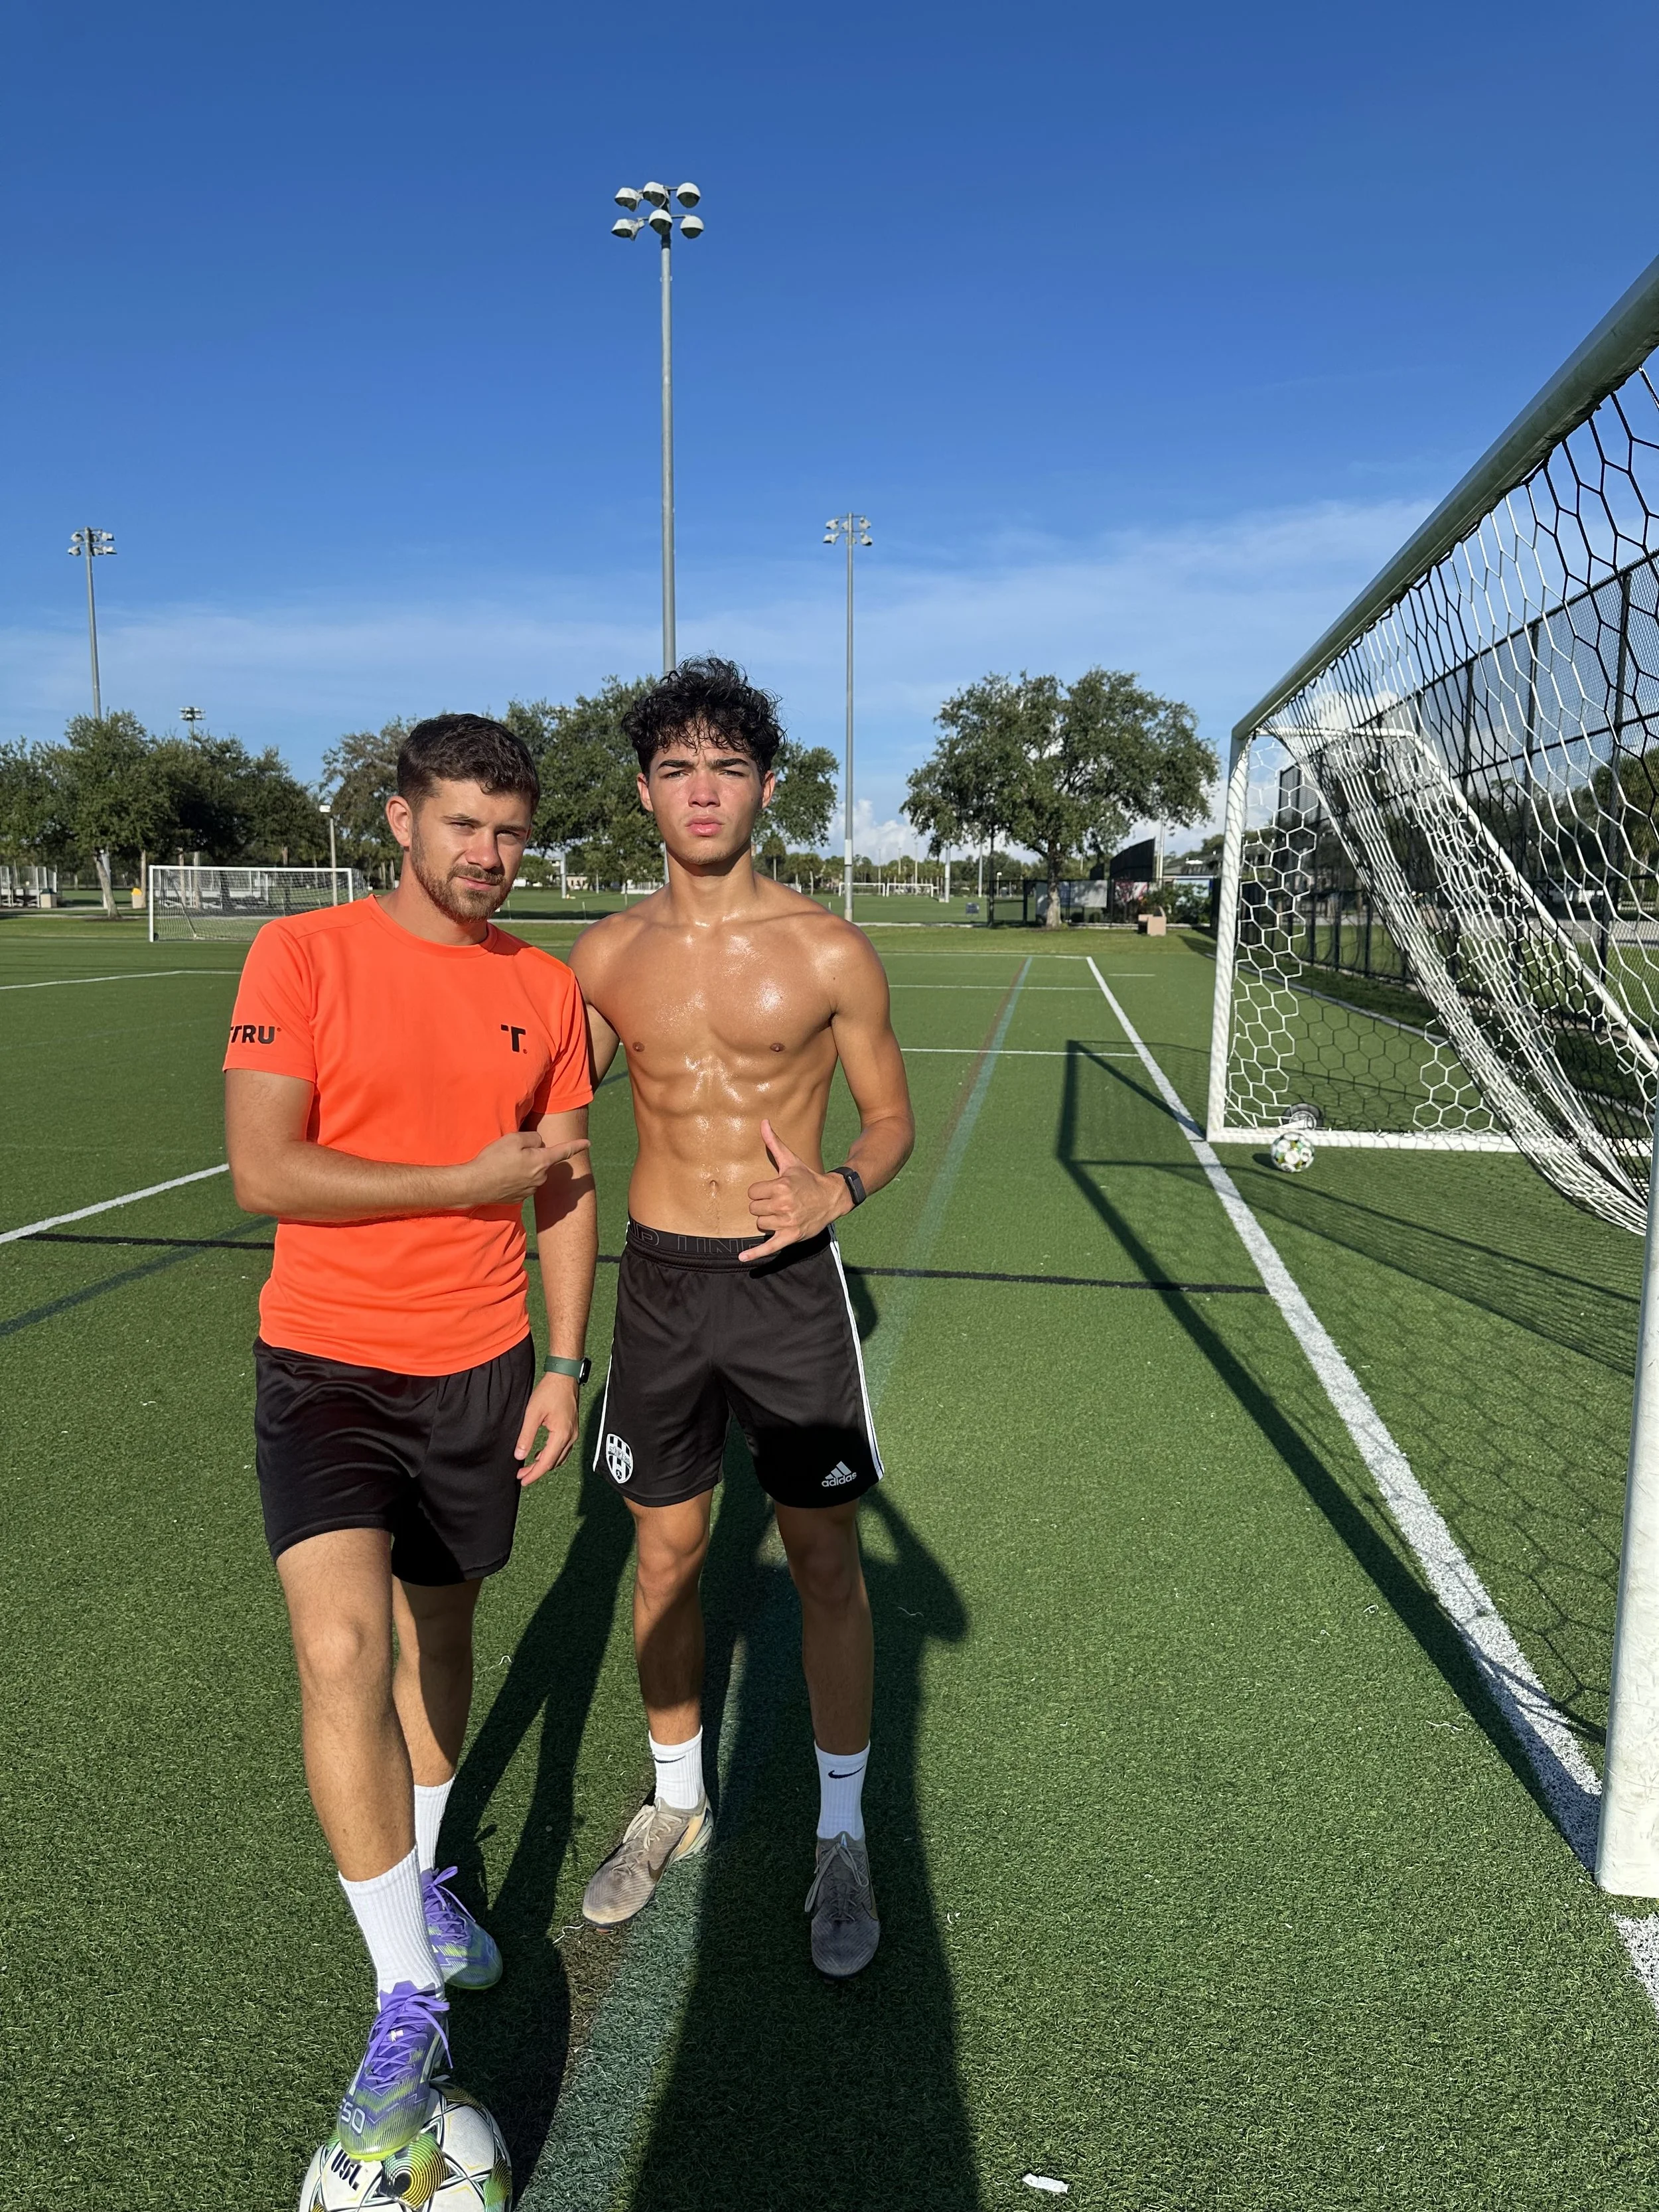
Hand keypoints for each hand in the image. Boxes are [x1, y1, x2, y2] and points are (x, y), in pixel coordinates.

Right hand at [458, 1130, 589, 1206]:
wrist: (475, 1185)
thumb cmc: (494, 1160)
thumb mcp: (514, 1139)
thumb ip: (533, 1138)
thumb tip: (539, 1144)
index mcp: (542, 1162)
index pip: (564, 1151)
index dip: (577, 1145)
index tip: (588, 1143)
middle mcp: (540, 1178)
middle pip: (542, 1160)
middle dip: (532, 1155)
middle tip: (510, 1153)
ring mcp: (530, 1190)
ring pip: (532, 1172)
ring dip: (523, 1167)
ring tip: (502, 1166)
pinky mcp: (520, 1198)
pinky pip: (522, 1183)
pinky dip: (515, 1178)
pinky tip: (501, 1177)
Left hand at [515, 1373, 580, 1483]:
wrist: (565, 1376)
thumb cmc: (549, 1392)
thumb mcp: (533, 1414)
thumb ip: (526, 1436)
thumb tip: (519, 1456)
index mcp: (562, 1435)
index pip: (547, 1462)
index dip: (534, 1474)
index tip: (522, 1480)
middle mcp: (571, 1437)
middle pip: (554, 1463)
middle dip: (537, 1471)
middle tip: (521, 1475)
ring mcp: (574, 1433)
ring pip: (559, 1458)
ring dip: (544, 1464)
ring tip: (528, 1467)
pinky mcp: (573, 1429)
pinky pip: (563, 1449)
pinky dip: (551, 1456)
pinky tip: (540, 1454)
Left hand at [741, 1119, 847, 1262]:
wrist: (831, 1198)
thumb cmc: (808, 1179)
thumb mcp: (790, 1161)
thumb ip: (774, 1143)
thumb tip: (763, 1122)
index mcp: (781, 1186)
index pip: (752, 1193)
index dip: (760, 1192)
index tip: (772, 1190)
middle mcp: (783, 1205)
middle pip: (754, 1210)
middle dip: (763, 1206)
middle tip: (778, 1202)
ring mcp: (787, 1222)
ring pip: (760, 1225)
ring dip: (767, 1221)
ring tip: (782, 1214)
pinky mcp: (791, 1237)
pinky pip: (769, 1247)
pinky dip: (756, 1254)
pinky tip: (743, 1258)